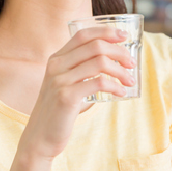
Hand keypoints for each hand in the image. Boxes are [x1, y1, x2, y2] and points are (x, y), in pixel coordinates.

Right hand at [18, 26, 134, 160]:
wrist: (40, 138)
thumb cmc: (59, 111)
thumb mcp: (65, 84)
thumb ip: (81, 71)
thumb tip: (114, 64)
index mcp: (57, 59)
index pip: (83, 35)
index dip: (105, 32)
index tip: (123, 36)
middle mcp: (56, 65)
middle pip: (95, 46)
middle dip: (119, 52)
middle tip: (131, 63)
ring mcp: (60, 80)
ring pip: (99, 62)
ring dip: (120, 70)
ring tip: (129, 80)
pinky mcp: (66, 96)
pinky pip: (98, 83)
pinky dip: (114, 86)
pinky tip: (121, 93)